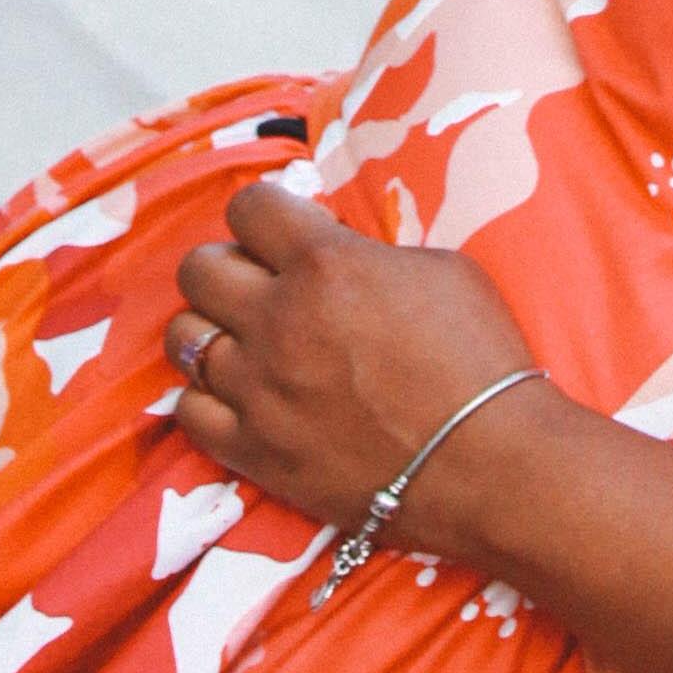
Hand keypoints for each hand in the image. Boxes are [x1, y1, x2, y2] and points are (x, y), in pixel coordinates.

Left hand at [170, 180, 546, 543]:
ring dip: (213, 332)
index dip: (265, 215)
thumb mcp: (441, 271)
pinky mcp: (252, 451)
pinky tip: (245, 397)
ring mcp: (257, 390)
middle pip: (198, 268)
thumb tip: (336, 251)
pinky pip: (189, 410)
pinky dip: (211, 398)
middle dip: (228, 266)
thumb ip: (371, 253)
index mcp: (325, 264)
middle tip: (262, 286)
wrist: (488, 465)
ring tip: (250, 345)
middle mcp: (276, 320)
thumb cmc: (481, 361)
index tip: (284, 233)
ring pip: (183, 338)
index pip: (249, 207)